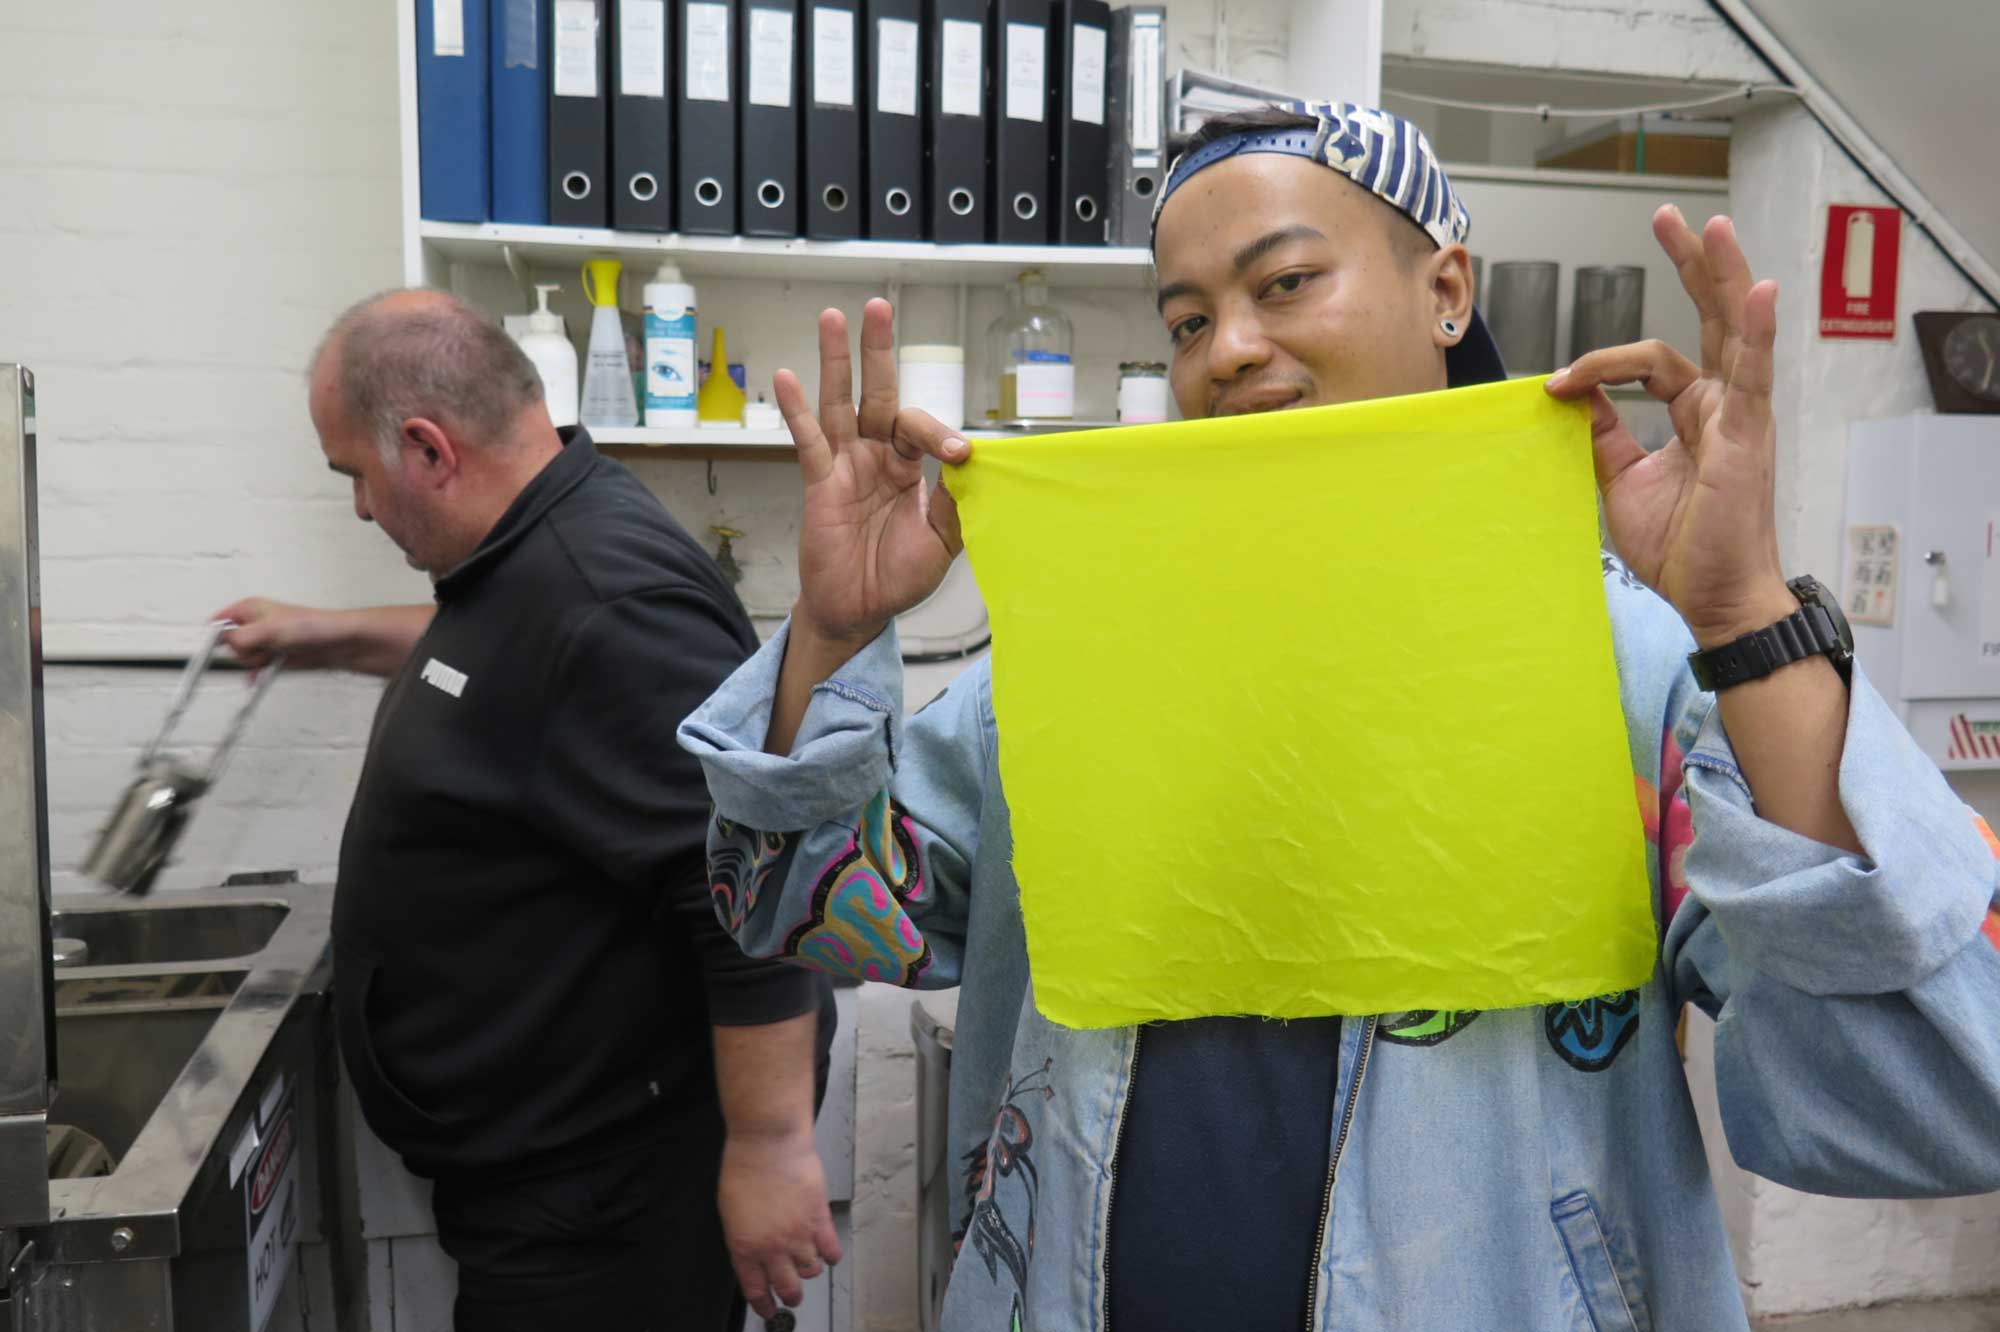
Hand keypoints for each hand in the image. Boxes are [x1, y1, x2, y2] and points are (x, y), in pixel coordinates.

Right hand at [213, 598, 338, 670]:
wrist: (337, 644)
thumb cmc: (311, 626)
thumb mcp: (270, 629)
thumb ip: (243, 636)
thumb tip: (226, 641)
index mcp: (249, 609)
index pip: (218, 622)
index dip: (214, 635)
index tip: (208, 650)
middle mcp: (254, 625)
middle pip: (229, 645)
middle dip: (244, 651)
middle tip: (261, 647)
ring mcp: (264, 642)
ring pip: (244, 659)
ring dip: (256, 661)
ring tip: (274, 653)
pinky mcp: (274, 657)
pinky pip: (256, 669)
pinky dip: (257, 674)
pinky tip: (258, 678)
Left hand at [718, 1129, 842, 1318]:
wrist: (768, 1145)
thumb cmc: (745, 1168)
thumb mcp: (731, 1211)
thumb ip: (743, 1237)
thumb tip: (753, 1252)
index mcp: (745, 1248)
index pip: (756, 1289)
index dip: (764, 1304)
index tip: (768, 1309)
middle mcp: (773, 1248)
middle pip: (788, 1288)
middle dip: (790, 1297)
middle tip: (792, 1297)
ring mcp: (799, 1236)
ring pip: (811, 1271)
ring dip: (809, 1271)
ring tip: (808, 1264)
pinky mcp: (819, 1220)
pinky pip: (831, 1250)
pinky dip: (831, 1255)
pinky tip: (827, 1251)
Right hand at [776, 298, 969, 653]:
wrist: (859, 611)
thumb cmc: (898, 576)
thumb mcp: (942, 540)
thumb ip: (956, 502)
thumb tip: (973, 462)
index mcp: (908, 466)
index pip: (922, 430)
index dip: (940, 436)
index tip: (961, 455)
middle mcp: (875, 456)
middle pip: (877, 392)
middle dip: (878, 350)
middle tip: (879, 305)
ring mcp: (845, 466)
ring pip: (839, 403)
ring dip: (836, 361)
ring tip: (832, 317)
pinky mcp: (819, 483)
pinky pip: (808, 442)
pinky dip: (797, 410)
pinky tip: (788, 376)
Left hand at [1546, 207, 1796, 647]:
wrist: (1709, 597)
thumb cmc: (1679, 545)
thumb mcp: (1622, 479)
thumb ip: (1601, 432)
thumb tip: (1569, 391)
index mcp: (1694, 410)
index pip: (1647, 361)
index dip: (1597, 365)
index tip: (1552, 386)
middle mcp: (1722, 402)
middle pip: (1708, 318)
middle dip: (1690, 265)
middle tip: (1669, 217)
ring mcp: (1740, 414)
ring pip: (1731, 329)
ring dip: (1722, 275)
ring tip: (1710, 227)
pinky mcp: (1748, 434)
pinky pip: (1754, 373)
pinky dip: (1757, 330)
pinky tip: (1761, 291)